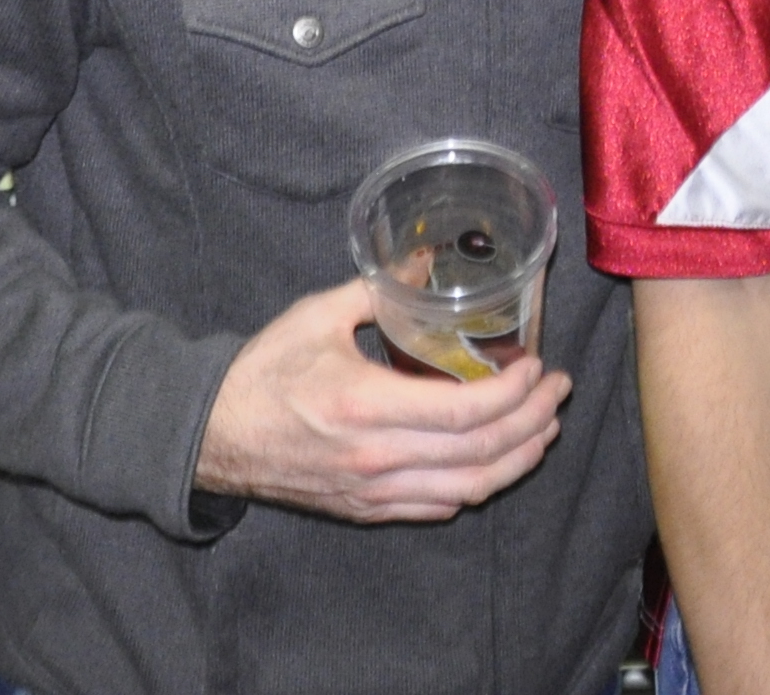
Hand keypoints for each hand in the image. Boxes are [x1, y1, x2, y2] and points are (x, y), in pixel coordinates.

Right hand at [196, 277, 569, 522]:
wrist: (211, 436)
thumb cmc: (262, 372)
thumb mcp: (318, 316)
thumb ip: (379, 289)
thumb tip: (426, 260)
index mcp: (367, 406)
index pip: (467, 412)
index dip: (515, 393)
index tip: (539, 367)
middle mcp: (377, 458)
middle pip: (481, 455)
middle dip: (534, 423)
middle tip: (559, 393)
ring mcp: (373, 492)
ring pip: (467, 490)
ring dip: (517, 461)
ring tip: (544, 429)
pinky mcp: (366, 510)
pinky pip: (436, 507)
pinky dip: (475, 486)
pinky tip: (493, 462)